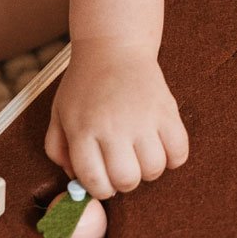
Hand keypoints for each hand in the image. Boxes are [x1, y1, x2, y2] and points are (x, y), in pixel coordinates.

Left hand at [45, 41, 188, 198]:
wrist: (113, 47)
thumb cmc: (85, 86)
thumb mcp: (59, 114)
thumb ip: (58, 149)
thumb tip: (74, 178)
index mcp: (83, 129)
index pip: (94, 180)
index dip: (100, 190)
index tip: (104, 182)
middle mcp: (112, 126)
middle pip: (127, 180)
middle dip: (125, 183)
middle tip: (123, 168)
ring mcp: (142, 118)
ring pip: (154, 169)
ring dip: (149, 171)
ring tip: (141, 155)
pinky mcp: (167, 111)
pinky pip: (179, 152)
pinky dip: (173, 158)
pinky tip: (161, 148)